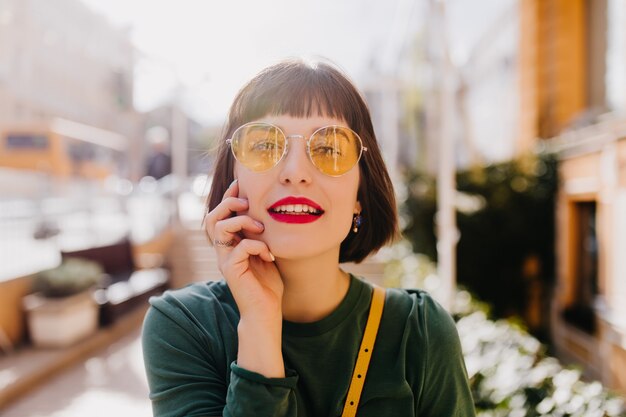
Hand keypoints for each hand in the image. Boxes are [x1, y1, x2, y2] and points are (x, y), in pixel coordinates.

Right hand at [204, 180, 283, 322]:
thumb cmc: (268, 284)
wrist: (266, 312)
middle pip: (213, 217)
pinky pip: (240, 248)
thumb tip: (269, 212)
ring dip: (241, 221)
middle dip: (229, 203)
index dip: (229, 197)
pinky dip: (257, 245)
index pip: (222, 214)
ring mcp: (225, 260)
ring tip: (261, 228)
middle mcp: (223, 250)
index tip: (242, 184)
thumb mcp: (267, 252)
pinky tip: (269, 254)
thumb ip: (262, 235)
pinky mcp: (231, 271)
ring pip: (220, 228)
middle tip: (248, 203)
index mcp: (230, 244)